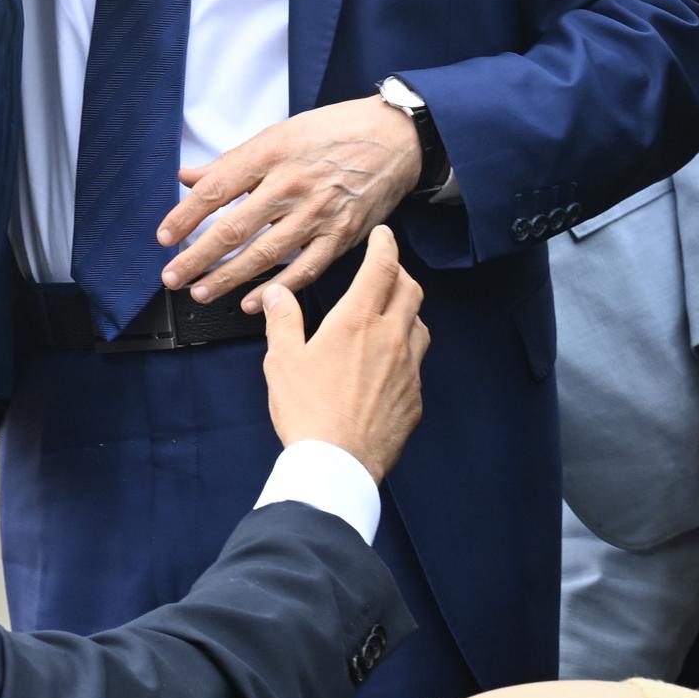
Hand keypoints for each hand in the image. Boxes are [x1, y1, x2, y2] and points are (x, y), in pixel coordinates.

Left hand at [157, 96, 424, 307]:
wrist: (396, 138)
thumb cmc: (335, 132)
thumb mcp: (279, 133)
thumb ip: (232, 161)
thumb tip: (188, 177)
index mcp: (271, 154)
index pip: (216, 189)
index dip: (184, 216)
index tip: (164, 236)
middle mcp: (291, 184)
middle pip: (234, 228)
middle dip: (197, 257)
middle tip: (173, 277)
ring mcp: (318, 213)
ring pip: (264, 254)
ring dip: (228, 278)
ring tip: (201, 293)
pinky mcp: (342, 235)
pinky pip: (304, 269)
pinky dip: (277, 289)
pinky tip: (252, 303)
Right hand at [261, 225, 427, 476]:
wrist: (338, 462)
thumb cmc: (308, 411)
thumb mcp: (282, 361)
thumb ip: (283, 321)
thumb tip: (278, 294)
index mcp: (357, 322)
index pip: (381, 268)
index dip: (385, 245)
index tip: (383, 235)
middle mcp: (390, 339)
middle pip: (411, 290)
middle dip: (400, 273)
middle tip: (386, 271)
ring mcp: (408, 369)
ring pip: (420, 325)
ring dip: (408, 312)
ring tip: (390, 315)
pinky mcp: (413, 398)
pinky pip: (417, 365)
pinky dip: (406, 353)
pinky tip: (388, 365)